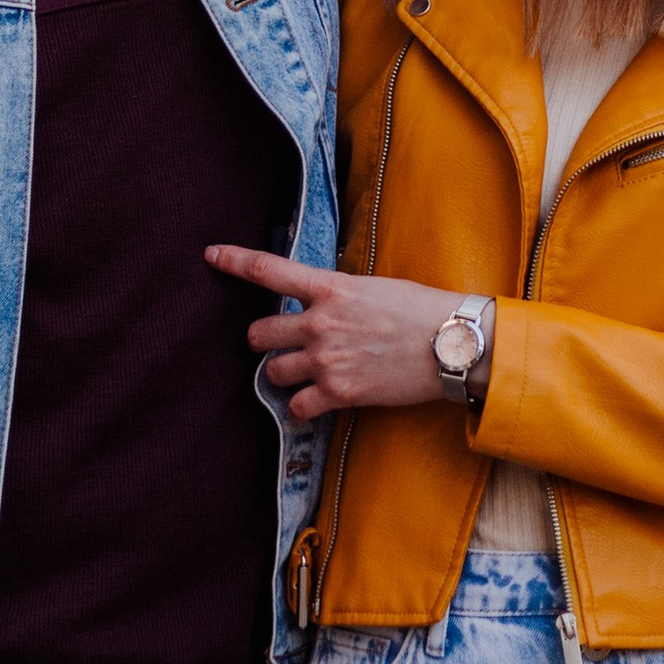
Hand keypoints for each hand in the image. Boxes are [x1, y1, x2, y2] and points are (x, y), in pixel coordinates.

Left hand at [216, 247, 461, 420]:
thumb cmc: (420, 310)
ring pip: (272, 372)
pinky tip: (313, 402)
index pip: (268, 269)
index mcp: (330, 288)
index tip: (211, 255)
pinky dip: (301, 407)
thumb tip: (319, 301)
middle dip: (262, 340)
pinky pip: (296, 407)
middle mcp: (320, 323)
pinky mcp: (338, 393)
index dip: (234, 261)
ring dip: (282, 373)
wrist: (451, 344)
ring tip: (303, 373)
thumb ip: (337, 295)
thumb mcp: (373, 288)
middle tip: (276, 344)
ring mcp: (326, 360)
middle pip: (259, 333)